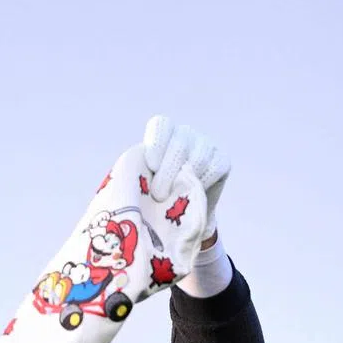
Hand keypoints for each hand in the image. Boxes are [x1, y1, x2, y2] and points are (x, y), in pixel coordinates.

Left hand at [142, 116, 229, 241]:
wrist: (181, 216)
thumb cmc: (152, 201)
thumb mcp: (139, 188)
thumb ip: (134, 182)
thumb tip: (121, 191)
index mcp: (162, 135)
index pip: (161, 125)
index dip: (157, 143)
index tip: (150, 166)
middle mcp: (185, 135)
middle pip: (180, 142)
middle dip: (168, 170)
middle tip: (158, 195)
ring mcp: (205, 146)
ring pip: (199, 156)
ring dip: (185, 179)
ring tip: (174, 198)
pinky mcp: (221, 161)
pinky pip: (215, 168)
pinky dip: (204, 183)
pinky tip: (192, 196)